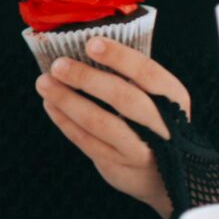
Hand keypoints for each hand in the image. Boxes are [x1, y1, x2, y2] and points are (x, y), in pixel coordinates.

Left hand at [35, 36, 189, 215]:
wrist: (161, 175)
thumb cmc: (152, 123)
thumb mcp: (156, 98)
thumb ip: (130, 76)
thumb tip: (85, 43)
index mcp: (174, 99)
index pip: (149, 73)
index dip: (120, 57)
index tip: (91, 43)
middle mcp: (163, 126)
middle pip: (124, 99)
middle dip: (87, 79)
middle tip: (58, 65)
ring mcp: (141, 150)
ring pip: (102, 124)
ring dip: (69, 101)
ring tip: (44, 83)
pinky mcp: (119, 166)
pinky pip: (87, 142)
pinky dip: (65, 121)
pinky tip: (50, 104)